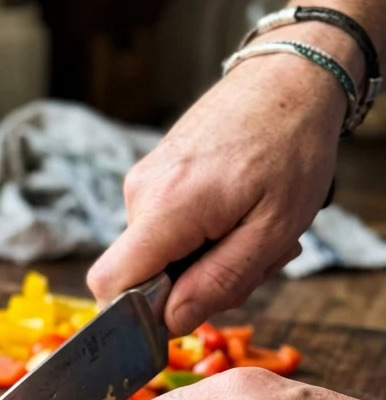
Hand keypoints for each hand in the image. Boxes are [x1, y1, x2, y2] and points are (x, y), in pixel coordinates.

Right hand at [87, 54, 343, 335]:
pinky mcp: (152, 173)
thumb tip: (170, 321)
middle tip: (253, 259)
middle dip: (192, 284)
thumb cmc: (291, 147)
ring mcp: (142, 180)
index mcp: (165, 209)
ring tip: (252, 228)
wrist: (289, 77)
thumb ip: (219, 281)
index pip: (109, 285)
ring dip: (205, 257)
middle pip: (141, 275)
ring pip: (157, 253)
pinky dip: (201, 234)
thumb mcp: (273, 230)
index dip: (139, 314)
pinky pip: (163, 227)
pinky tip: (237, 212)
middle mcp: (140, 192)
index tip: (190, 307)